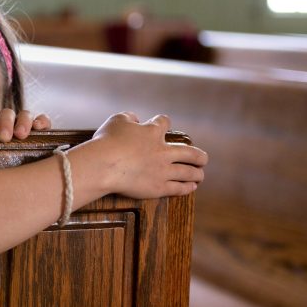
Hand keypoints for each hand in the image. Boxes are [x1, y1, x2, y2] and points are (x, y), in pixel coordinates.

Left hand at [0, 109, 51, 141]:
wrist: (16, 178)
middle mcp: (8, 122)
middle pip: (7, 114)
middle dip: (5, 123)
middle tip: (4, 137)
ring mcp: (25, 124)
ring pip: (25, 115)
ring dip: (23, 122)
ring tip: (21, 135)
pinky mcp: (41, 131)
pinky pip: (43, 121)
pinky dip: (41, 121)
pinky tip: (38, 127)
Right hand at [88, 112, 207, 197]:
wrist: (104, 165)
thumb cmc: (107, 142)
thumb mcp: (117, 120)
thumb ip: (129, 117)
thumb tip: (134, 119)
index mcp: (152, 132)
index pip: (164, 122)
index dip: (164, 122)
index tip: (163, 124)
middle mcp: (162, 151)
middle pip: (190, 152)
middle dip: (199, 156)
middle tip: (203, 159)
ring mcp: (162, 170)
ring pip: (189, 172)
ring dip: (197, 173)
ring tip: (201, 175)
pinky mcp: (158, 187)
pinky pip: (179, 188)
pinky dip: (187, 187)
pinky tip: (192, 187)